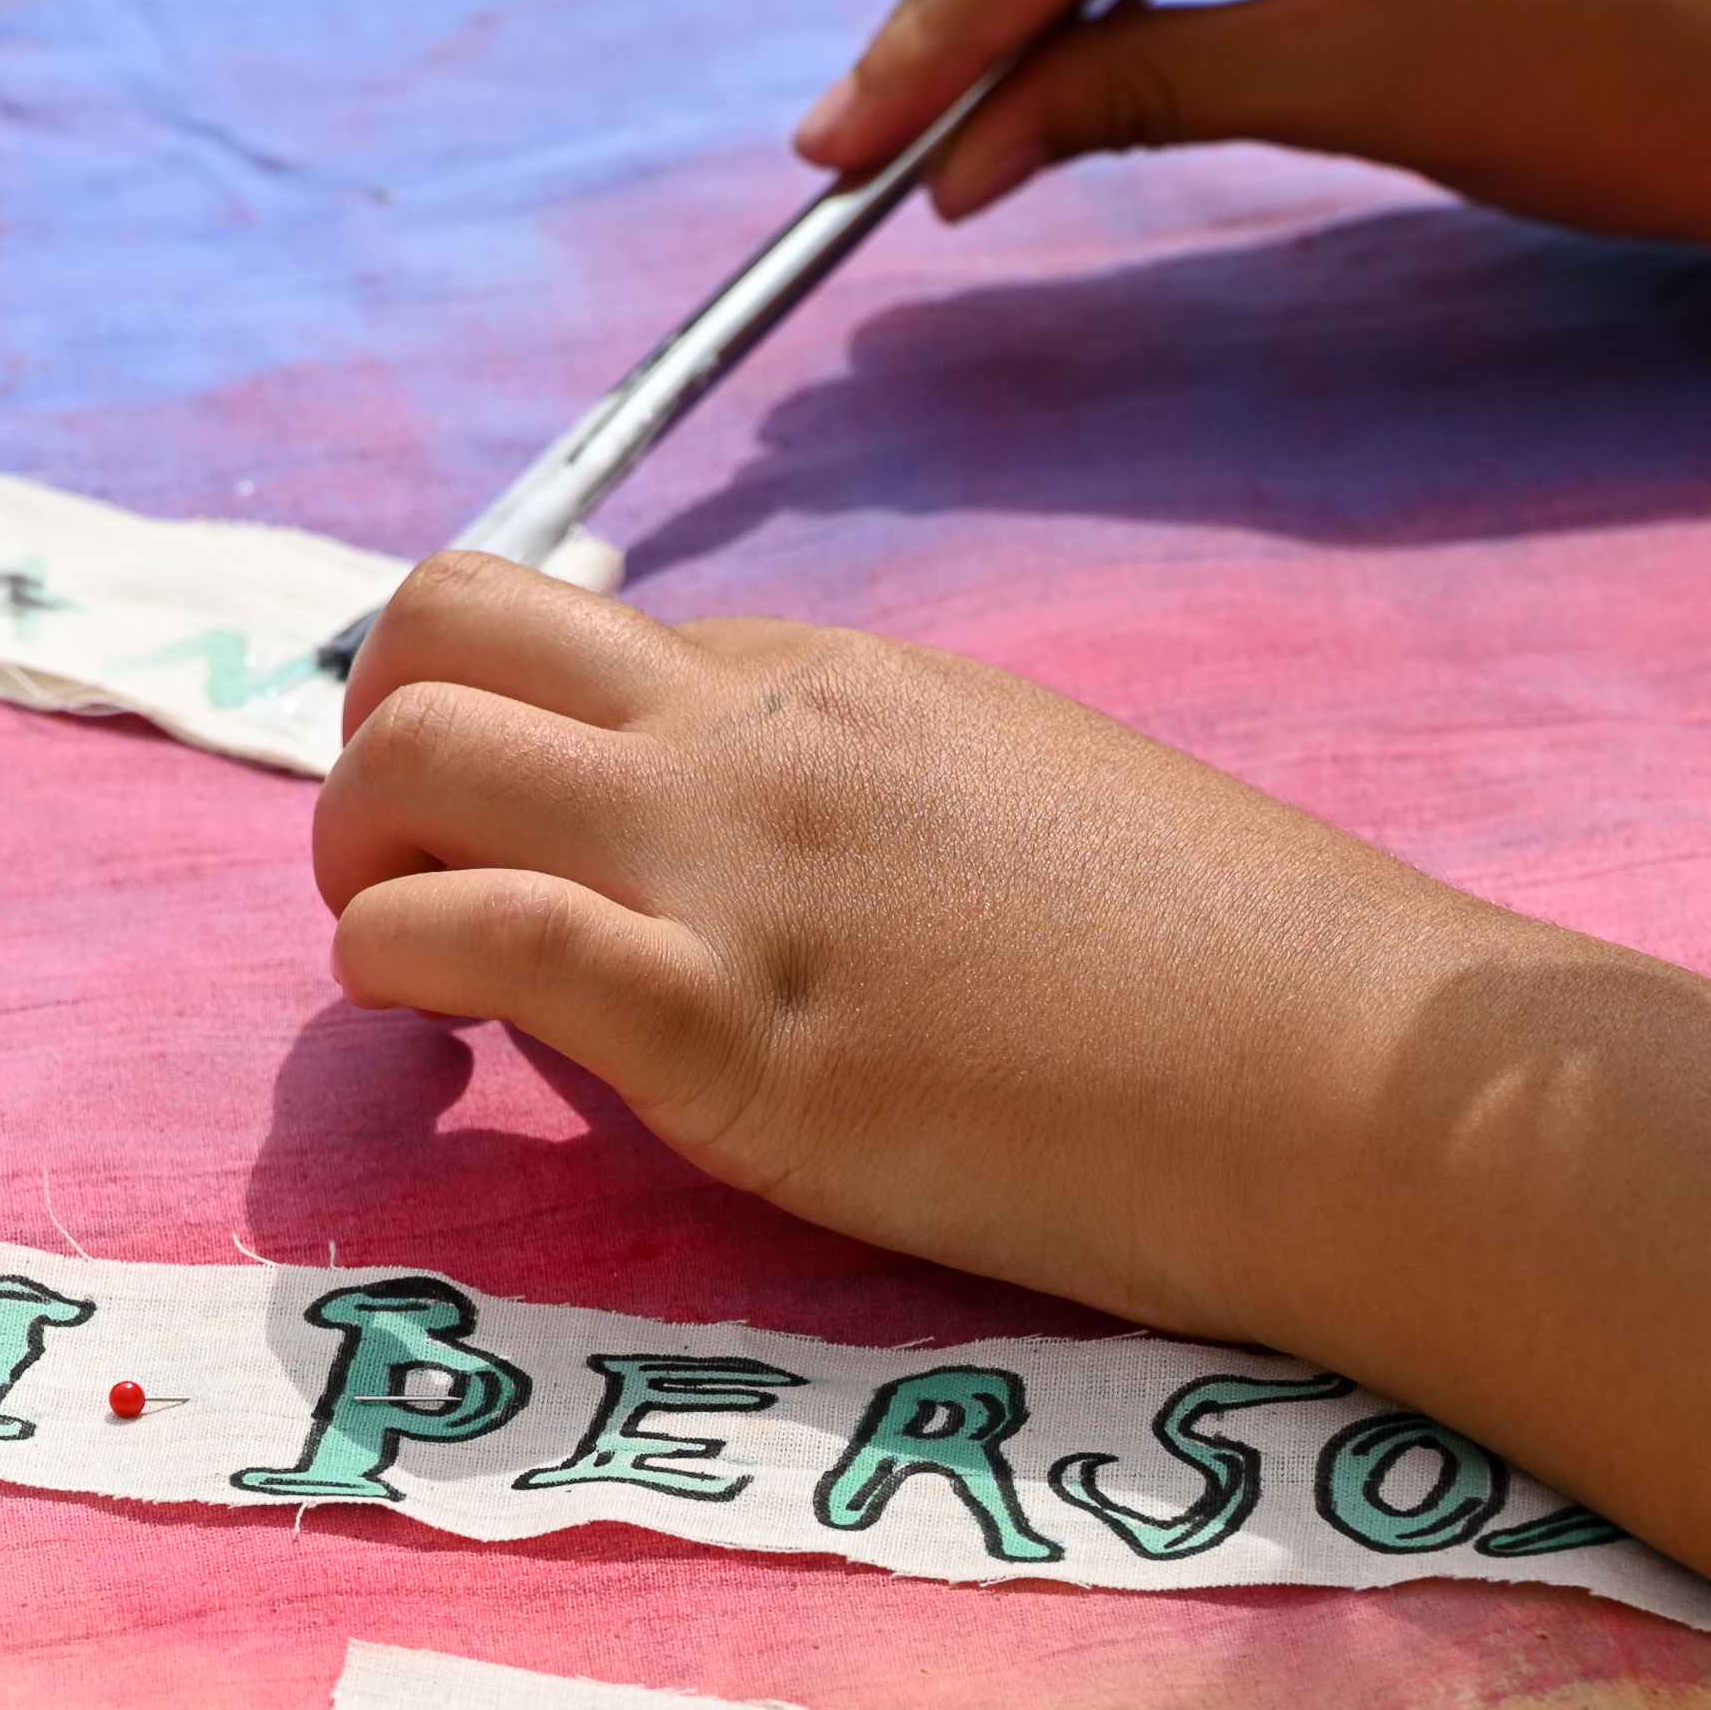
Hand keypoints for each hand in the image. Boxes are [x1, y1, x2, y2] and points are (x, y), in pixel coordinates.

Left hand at [310, 552, 1570, 1346]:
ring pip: (409, 761)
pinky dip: (401, 974)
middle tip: (409, 884)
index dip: (495, 741)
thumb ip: (863, 807)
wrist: (1352, 1079)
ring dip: (358, 865)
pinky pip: (481, 937)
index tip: (512, 851)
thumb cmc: (1230, 977)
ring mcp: (739, 879)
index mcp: (829, 680)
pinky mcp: (737, 1040)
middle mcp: (755, 743)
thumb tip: (752, 863)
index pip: (567, 641)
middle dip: (366, 749)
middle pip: (435, 629)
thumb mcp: (1022, 810)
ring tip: (413, 976)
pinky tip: (448, 1045)